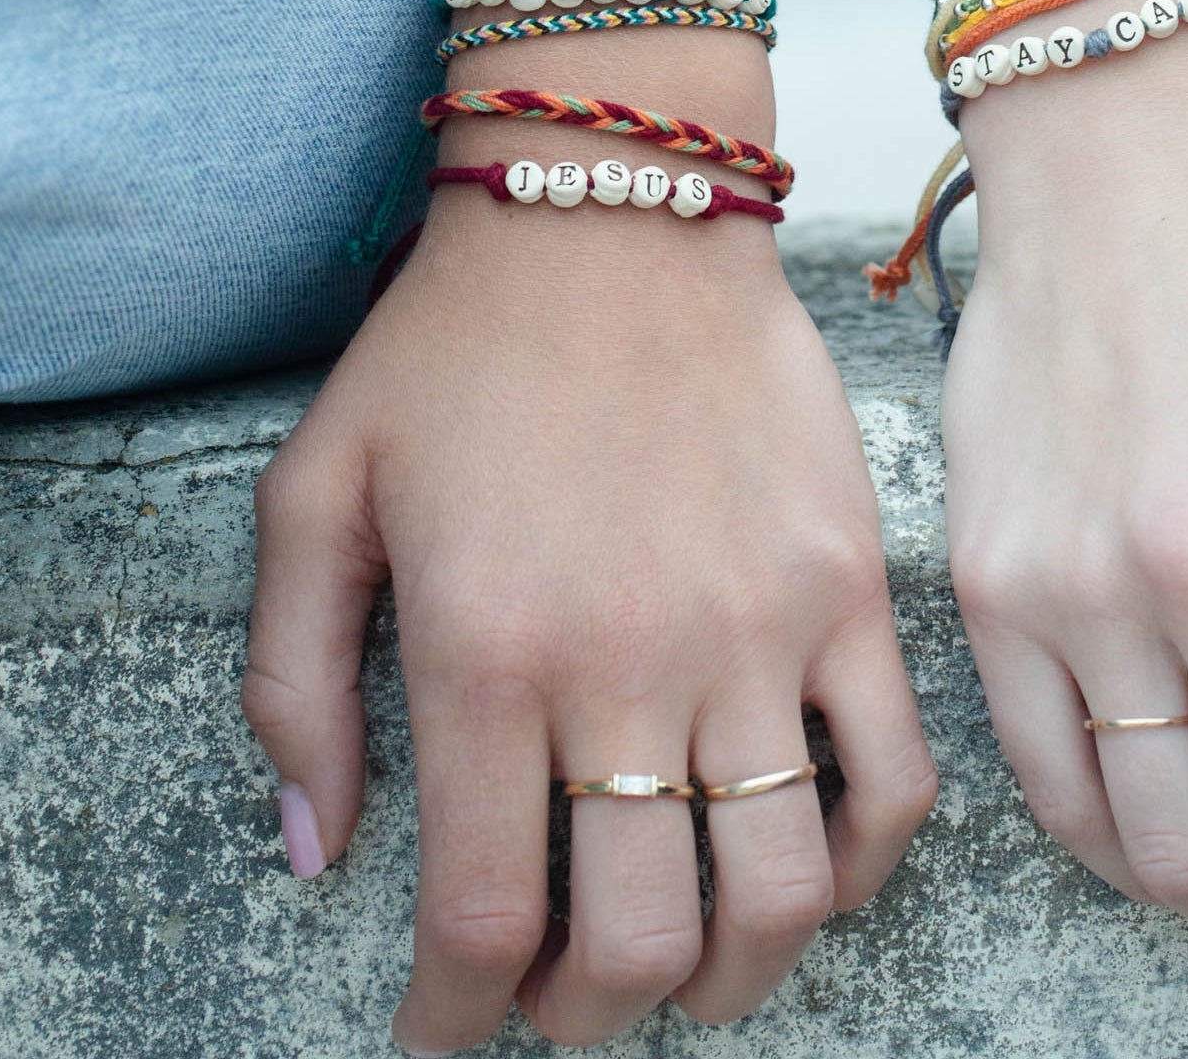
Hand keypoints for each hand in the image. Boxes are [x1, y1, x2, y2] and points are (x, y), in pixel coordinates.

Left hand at [241, 204, 935, 1050]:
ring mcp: (759, 630)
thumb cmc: (456, 346)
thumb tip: (317, 853)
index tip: (444, 1033)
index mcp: (486, 653)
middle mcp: (630, 665)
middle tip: (558, 1004)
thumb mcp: (315, 492)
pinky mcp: (848, 586)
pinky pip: (894, 776)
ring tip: (684, 966)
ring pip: (778, 890)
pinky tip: (806, 863)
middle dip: (584, 1016)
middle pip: (637, 941)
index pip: (480, 916)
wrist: (616, 210)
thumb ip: (292, 683)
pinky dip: (859, 862)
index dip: (454, 1016)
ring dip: (728, 973)